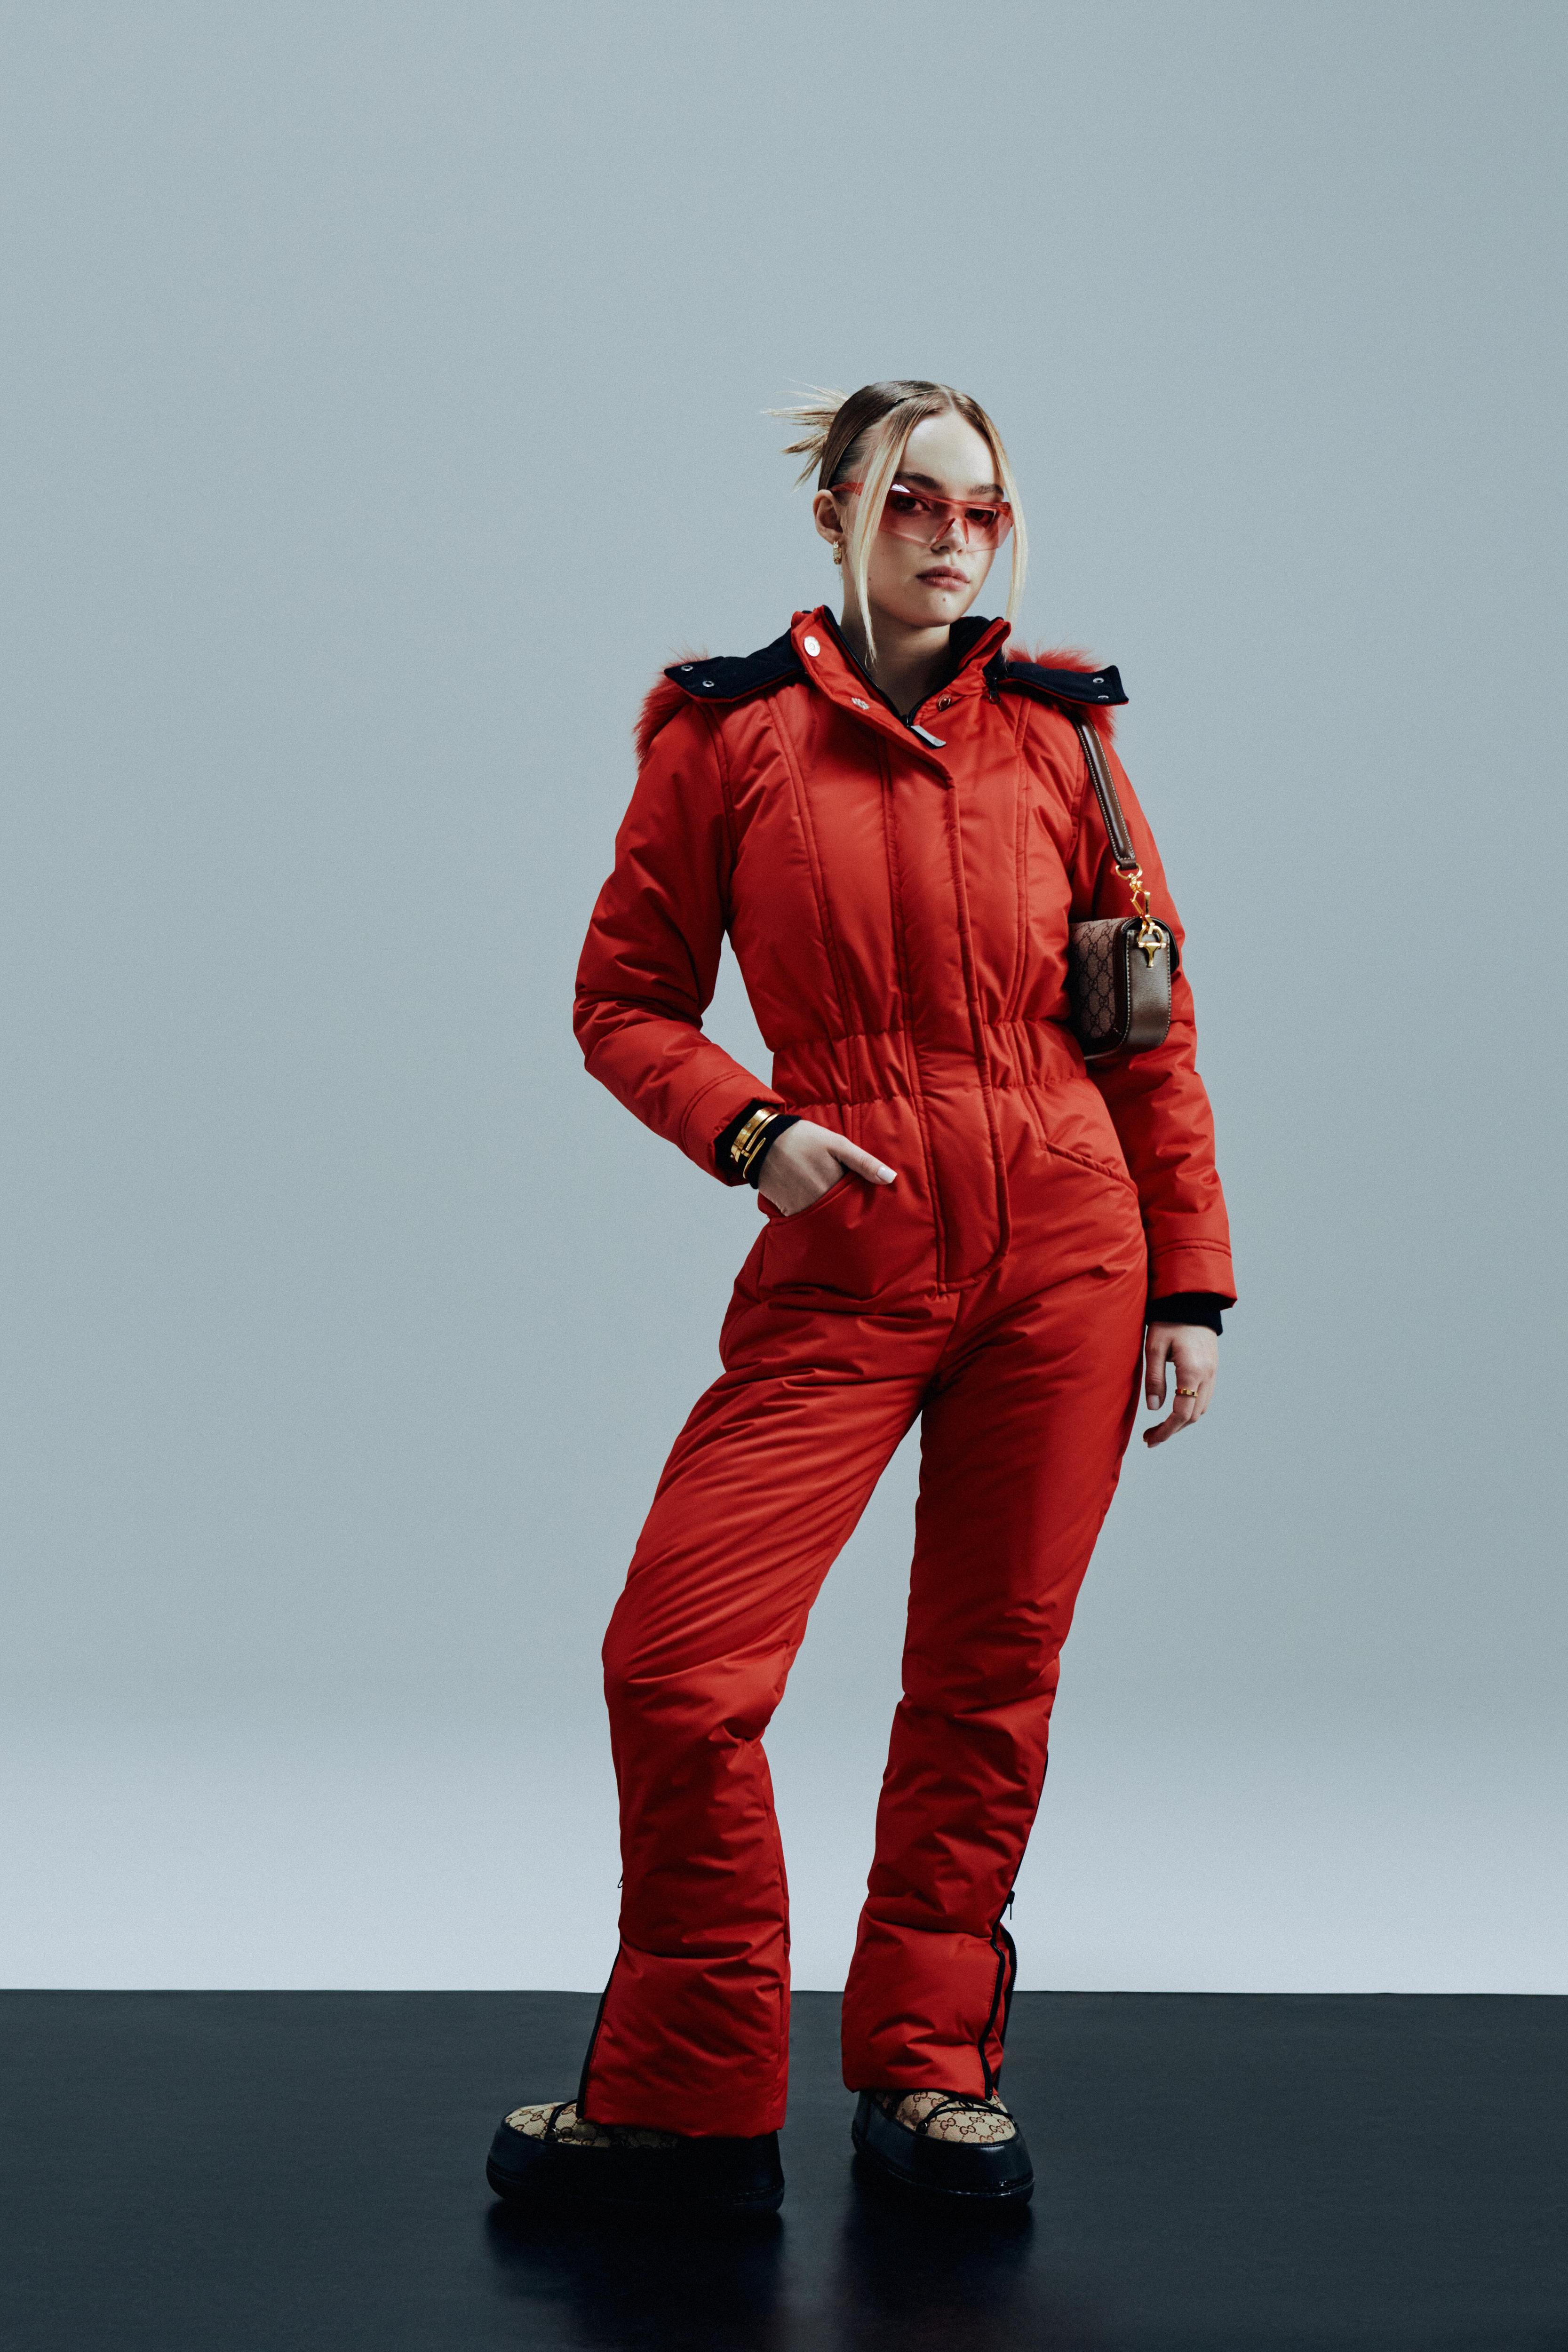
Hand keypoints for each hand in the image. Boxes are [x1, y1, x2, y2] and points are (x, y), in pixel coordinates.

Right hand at [757, 1119, 895, 1215]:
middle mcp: (819, 1202)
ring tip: (829, 1203)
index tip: (869, 1203)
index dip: (863, 1203)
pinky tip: (812, 1203)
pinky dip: (811, 1215)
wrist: (763, 1141)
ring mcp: (803, 1208)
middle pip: (841, 1214)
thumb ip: (864, 1163)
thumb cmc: (804, 1139)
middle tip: (849, 1205)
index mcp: (835, 1186)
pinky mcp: (788, 1212)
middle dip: (847, 1212)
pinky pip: (805, 1220)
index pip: (857, 1203)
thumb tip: (890, 1179)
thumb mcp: (838, 1144)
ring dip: (829, 1215)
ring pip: (824, 1219)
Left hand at [1142, 1322, 1217, 1447]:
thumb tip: (1154, 1409)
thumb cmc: (1168, 1321)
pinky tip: (1174, 1409)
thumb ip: (1154, 1379)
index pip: (1182, 1413)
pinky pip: (1204, 1397)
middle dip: (1172, 1430)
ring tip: (1160, 1427)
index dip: (1166, 1431)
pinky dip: (1190, 1409)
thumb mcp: (1153, 1347)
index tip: (1150, 1440)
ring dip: (1181, 1421)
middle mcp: (1208, 1375)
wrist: (1192, 1301)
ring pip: (1200, 1409)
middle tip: (1150, 1436)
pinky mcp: (1213, 1368)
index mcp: (1192, 1371)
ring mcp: (1213, 1372)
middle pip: (1193, 1416)